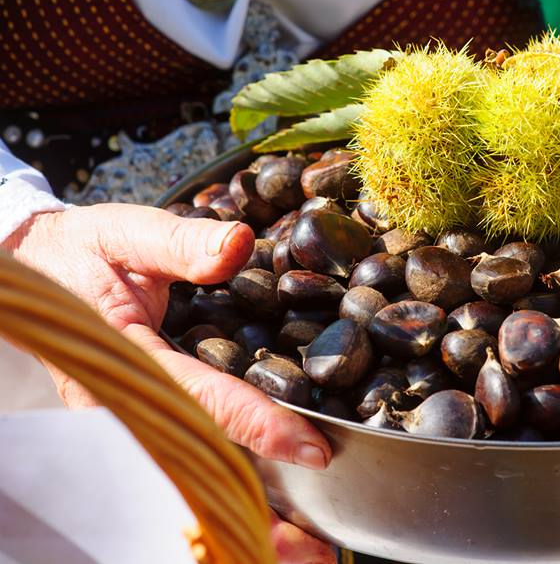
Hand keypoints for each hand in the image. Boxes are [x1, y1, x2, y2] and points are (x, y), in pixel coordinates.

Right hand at [3, 204, 334, 563]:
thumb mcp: (127, 232)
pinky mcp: (139, 428)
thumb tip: (238, 244)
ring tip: (303, 556)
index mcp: (123, 358)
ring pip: (187, 483)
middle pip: (194, 467)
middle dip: (252, 510)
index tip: (311, 450)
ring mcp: (126, 426)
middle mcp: (122, 407)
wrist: (41, 272)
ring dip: (242, 521)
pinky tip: (268, 527)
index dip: (255, 426)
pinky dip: (223, 501)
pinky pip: (184, 469)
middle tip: (313, 551)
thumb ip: (181, 242)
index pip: (198, 400)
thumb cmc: (85, 253)